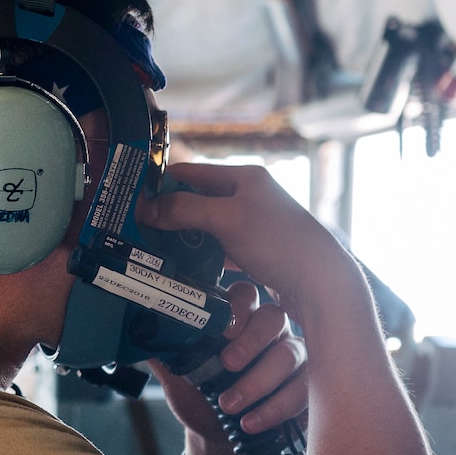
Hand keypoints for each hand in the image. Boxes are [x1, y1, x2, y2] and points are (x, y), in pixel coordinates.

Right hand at [137, 163, 357, 325]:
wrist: (321, 282)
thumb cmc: (278, 241)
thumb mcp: (226, 219)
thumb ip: (184, 210)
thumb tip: (145, 208)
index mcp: (245, 177)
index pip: (192, 172)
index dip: (162, 183)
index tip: (134, 200)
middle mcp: (250, 197)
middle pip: (197, 201)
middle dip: (170, 214)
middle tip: (140, 230)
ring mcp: (254, 225)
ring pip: (207, 228)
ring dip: (185, 238)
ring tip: (157, 250)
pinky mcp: (256, 252)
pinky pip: (219, 249)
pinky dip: (203, 256)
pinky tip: (186, 267)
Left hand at [150, 281, 306, 454]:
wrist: (217, 439)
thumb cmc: (200, 398)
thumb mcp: (177, 376)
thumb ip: (163, 351)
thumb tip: (138, 330)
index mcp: (237, 320)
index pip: (245, 294)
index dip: (238, 306)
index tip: (223, 330)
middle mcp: (269, 331)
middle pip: (274, 317)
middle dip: (251, 341)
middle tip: (227, 364)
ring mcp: (293, 355)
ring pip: (291, 352)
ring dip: (258, 381)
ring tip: (229, 405)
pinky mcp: (308, 386)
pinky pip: (304, 388)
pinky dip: (276, 407)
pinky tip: (250, 422)